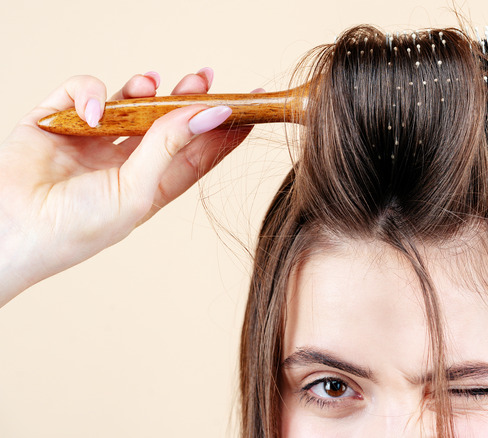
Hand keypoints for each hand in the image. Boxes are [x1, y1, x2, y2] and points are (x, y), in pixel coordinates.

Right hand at [0, 68, 254, 306]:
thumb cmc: (78, 227)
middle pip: (167, 121)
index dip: (224, 129)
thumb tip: (213, 113)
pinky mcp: (58, 120)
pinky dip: (92, 91)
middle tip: (205, 77)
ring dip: (144, 88)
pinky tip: (95, 110)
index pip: (197, 152)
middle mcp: (126, 160)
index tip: (251, 105)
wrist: (12, 231)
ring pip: (128, 101)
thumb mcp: (136, 191)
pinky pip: (83, 91)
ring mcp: (92, 139)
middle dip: (187, 97)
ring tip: (153, 83)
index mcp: (151, 185)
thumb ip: (171, 147)